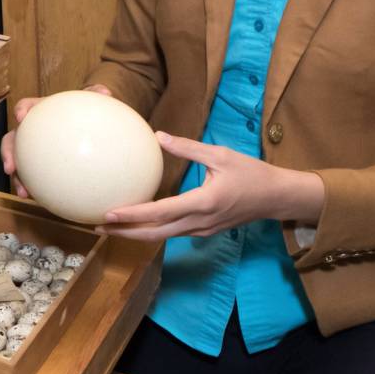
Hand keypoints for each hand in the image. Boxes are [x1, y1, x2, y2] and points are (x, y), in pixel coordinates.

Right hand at [1, 84, 111, 199]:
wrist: (85, 128)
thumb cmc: (84, 112)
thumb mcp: (90, 103)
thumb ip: (95, 95)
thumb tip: (105, 92)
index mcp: (39, 113)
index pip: (26, 108)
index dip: (21, 111)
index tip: (21, 117)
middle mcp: (30, 133)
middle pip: (11, 141)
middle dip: (8, 154)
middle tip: (10, 167)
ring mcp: (32, 152)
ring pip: (18, 164)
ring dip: (17, 179)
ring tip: (23, 193)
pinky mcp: (39, 168)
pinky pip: (34, 179)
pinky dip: (36, 190)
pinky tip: (44, 200)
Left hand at [99, 132, 324, 241]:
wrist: (276, 198)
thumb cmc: (251, 173)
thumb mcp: (221, 154)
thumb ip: (188, 148)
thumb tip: (159, 136)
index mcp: (203, 202)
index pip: (161, 212)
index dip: (133, 215)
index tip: (109, 213)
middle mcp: (199, 221)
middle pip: (155, 234)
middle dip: (124, 232)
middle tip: (97, 225)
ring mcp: (201, 230)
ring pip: (162, 237)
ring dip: (135, 233)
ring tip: (111, 226)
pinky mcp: (204, 231)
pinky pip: (172, 233)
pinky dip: (152, 230)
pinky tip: (137, 222)